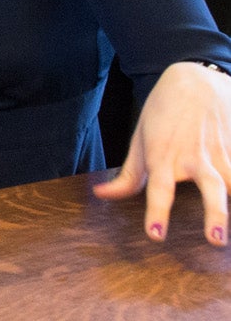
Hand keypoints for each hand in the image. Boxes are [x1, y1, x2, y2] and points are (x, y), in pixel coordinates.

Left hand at [93, 61, 230, 245]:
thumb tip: (101, 195)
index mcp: (165, 156)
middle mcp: (195, 157)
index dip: (157, 212)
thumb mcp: (140, 139)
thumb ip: (128, 175)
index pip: (159, 189)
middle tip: (215, 240)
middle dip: (215, 214)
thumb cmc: (163, 112)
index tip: (157, 235)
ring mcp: (222, 151)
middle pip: (210, 188)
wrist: (197, 80)